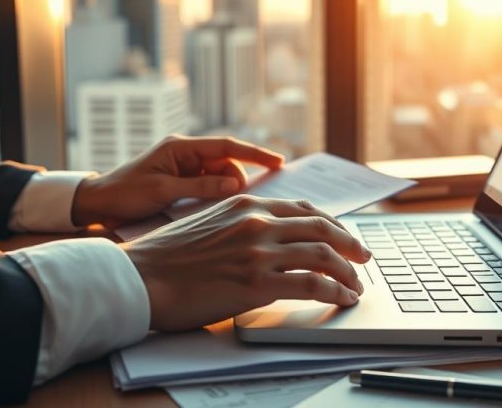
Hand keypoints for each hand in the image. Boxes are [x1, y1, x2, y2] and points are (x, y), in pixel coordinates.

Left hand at [71, 135, 283, 226]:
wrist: (97, 203)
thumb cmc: (125, 194)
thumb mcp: (163, 192)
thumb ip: (200, 187)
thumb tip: (235, 186)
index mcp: (180, 147)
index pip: (226, 146)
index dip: (254, 154)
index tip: (279, 161)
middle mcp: (185, 153)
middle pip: (226, 163)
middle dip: (237, 181)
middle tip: (242, 204)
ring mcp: (184, 167)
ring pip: (219, 177)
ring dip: (225, 192)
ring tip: (224, 212)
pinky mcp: (181, 181)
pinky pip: (207, 186)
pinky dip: (215, 196)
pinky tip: (216, 211)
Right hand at [121, 195, 371, 330]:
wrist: (138, 277)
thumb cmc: (166, 257)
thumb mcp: (208, 222)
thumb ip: (239, 224)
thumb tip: (263, 236)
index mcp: (246, 203)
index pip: (303, 209)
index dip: (331, 223)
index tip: (343, 236)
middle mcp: (258, 221)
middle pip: (322, 227)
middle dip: (350, 245)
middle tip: (362, 259)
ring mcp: (259, 250)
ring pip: (324, 254)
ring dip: (348, 272)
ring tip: (355, 285)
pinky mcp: (258, 282)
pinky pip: (312, 284)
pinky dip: (335, 291)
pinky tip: (342, 299)